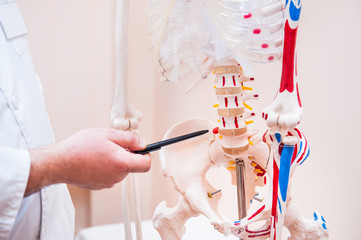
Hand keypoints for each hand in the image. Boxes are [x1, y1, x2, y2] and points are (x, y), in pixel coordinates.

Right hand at [25, 129, 150, 195]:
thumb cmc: (80, 148)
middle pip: (131, 166)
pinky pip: (110, 175)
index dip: (145, 155)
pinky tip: (93, 160)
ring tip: (99, 151)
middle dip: (126, 154)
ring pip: (120, 170)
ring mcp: (108, 183)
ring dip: (115, 160)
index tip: (140, 148)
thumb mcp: (107, 134)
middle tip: (111, 144)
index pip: (146, 165)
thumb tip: (142, 143)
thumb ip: (129, 139)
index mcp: (122, 163)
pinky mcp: (99, 186)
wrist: (59, 163)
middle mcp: (117, 176)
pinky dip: (106, 167)